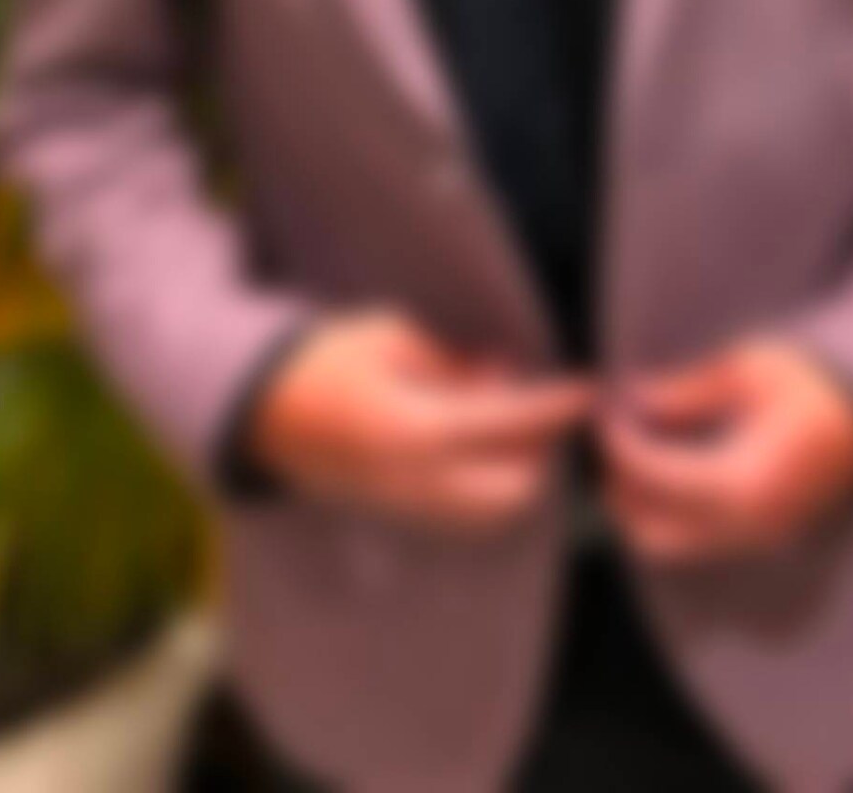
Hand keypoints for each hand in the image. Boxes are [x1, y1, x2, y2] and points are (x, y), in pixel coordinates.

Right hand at [246, 307, 594, 535]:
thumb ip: (453, 363)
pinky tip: (484, 445)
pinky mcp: (399, 515)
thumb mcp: (392, 336)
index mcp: (413, 429)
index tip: (590, 387)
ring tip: (514, 421)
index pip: (508, 423)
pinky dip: (491, 486)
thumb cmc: (327, 359)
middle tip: (547, 403)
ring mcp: (407, 506)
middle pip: (515, 487)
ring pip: (494, 511)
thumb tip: (504, 374)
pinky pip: (466, 516)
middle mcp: (416, 480)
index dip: (556, 404)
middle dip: (541, 449)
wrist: (262, 411)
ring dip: (519, 471)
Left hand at [598, 337, 852, 564]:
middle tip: (613, 438)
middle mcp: (748, 526)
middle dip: (621, 489)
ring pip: (672, 546)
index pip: (658, 480)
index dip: (621, 447)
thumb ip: (688, 392)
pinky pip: (697, 539)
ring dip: (640, 506)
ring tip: (633, 449)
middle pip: (653, 535)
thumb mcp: (748, 370)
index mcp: (746, 483)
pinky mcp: (760, 534)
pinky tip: (665, 464)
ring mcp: (756, 537)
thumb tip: (633, 401)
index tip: (603, 413)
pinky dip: (668, 511)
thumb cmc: (814, 382)